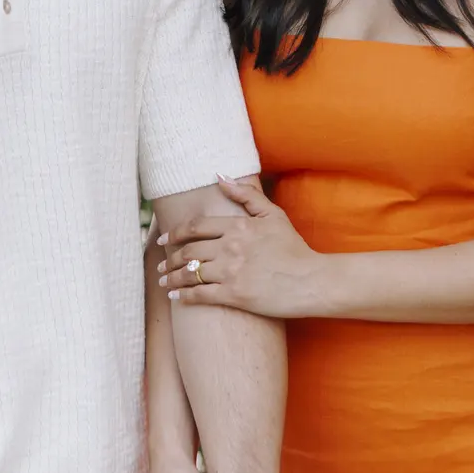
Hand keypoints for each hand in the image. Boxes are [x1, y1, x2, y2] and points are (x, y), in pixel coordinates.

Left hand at [160, 176, 320, 317]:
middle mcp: (230, 247)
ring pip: (190, 272)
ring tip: (164, 281)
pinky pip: (200, 294)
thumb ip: (246, 194)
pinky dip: (184, 295)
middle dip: (169, 258)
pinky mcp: (235, 295)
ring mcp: (231, 271)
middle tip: (161, 265)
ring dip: (172, 277)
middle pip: (188, 250)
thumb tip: (219, 176)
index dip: (174, 233)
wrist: (312, 280)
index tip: (163, 240)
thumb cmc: (293, 247)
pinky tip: (176, 297)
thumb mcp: (273, 214)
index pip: (195, 227)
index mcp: (237, 226)